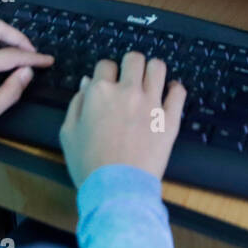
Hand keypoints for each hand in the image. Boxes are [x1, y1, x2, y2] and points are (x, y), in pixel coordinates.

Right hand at [59, 51, 186, 185]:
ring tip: (151, 81)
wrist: (116, 189)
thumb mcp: (69, 133)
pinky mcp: (170, 119)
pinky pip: (179, 92)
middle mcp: (127, 92)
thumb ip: (77, 104)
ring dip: (153, 70)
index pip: (105, 64)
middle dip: (131, 65)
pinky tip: (170, 93)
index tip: (108, 82)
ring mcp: (151, 104)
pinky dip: (176, 89)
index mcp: (100, 93)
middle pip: (134, 59)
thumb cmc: (89, 165)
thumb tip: (87, 83)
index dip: (106, 72)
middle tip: (131, 77)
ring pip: (158, 67)